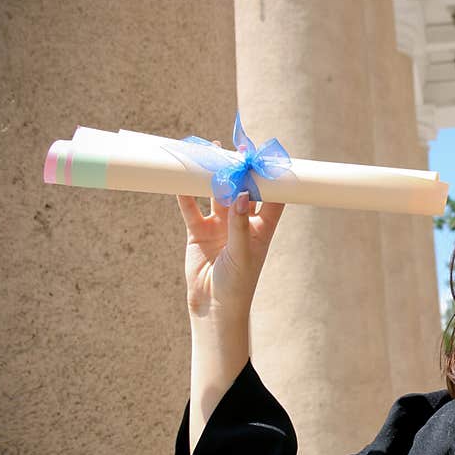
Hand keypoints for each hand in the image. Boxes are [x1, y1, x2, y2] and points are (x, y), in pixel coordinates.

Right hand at [176, 142, 284, 318]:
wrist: (212, 306)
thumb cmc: (237, 283)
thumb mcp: (242, 253)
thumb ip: (239, 224)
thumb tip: (241, 194)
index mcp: (262, 228)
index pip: (271, 197)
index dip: (270, 178)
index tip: (267, 158)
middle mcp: (242, 222)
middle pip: (242, 189)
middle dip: (239, 170)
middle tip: (237, 149)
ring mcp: (220, 225)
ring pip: (216, 194)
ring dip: (213, 175)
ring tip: (211, 152)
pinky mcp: (198, 231)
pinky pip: (192, 207)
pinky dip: (186, 193)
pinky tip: (182, 176)